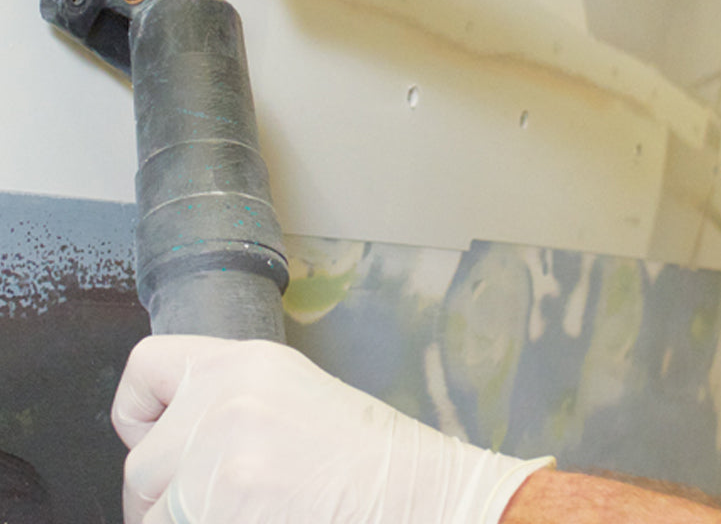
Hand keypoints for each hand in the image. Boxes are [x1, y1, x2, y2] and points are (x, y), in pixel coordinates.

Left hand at [112, 335, 551, 523]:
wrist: (431, 498)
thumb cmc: (378, 467)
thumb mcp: (299, 405)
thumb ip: (233, 410)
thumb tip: (175, 450)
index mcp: (248, 361)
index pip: (145, 368)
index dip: (144, 418)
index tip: (165, 451)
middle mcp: (227, 394)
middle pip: (141, 465)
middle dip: (167, 502)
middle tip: (222, 509)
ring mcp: (222, 452)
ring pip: (151, 515)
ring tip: (257, 515)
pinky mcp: (223, 502)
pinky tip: (267, 522)